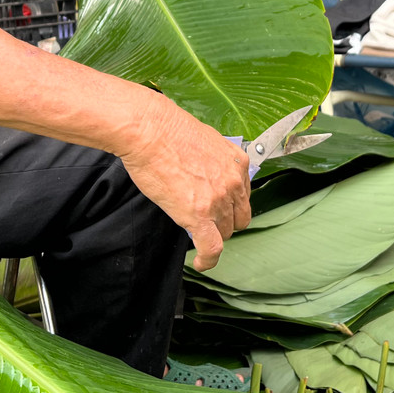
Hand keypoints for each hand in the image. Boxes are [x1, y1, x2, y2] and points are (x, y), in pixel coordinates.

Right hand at [118, 97, 251, 270]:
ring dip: (211, 235)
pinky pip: (212, 247)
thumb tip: (206, 174)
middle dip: (223, 222)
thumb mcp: (204, 141)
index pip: (243, 196)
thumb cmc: (167, 131)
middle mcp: (233, 182)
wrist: (150, 131)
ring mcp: (218, 200)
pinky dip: (208, 259)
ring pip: (224, 232)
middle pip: (237, 217)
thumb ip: (214, 162)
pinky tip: (201, 262)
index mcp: (237, 163)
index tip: (220, 211)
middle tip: (206, 222)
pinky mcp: (200, 215)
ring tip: (196, 235)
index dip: (230, 206)